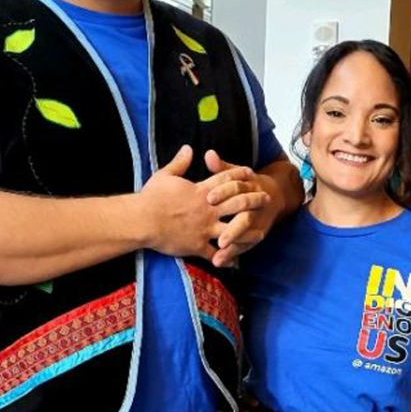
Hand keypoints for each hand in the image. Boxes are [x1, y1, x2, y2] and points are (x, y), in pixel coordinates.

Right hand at [140, 146, 269, 260]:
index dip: (239, 175)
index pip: (225, 181)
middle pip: (238, 204)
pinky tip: (234, 263)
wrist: (143, 221)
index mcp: (201, 191)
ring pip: (234, 231)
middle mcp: (208, 210)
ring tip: (261, 234)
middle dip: (254, 201)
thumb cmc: (152, 197)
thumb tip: (188, 148)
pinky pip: (215, 254)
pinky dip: (225, 259)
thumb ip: (180, 162)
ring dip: (248, 232)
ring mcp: (205, 229)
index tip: (251, 173)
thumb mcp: (165, 175)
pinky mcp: (197, 246)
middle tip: (267, 199)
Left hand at [205, 150, 281, 267]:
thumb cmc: (247, 183)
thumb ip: (222, 168)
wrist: (275, 195)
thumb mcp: (236, 173)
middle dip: (233, 229)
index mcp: (249, 186)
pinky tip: (220, 262)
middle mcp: (255, 205)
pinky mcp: (257, 235)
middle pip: (245, 218)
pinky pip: (246, 246)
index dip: (223, 192)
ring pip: (247, 235)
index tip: (209, 197)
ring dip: (234, 246)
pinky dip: (234, 254)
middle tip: (218, 240)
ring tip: (218, 256)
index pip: (236, 188)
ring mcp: (258, 222)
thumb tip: (209, 154)